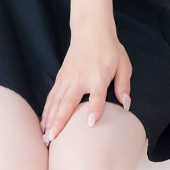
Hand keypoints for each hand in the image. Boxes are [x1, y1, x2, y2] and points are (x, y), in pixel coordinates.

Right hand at [40, 21, 131, 145]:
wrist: (91, 30)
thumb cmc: (109, 48)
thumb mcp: (123, 64)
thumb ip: (124, 85)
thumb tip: (126, 104)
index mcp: (98, 76)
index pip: (96, 96)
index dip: (94, 109)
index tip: (90, 124)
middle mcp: (80, 78)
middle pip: (68, 102)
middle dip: (60, 121)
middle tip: (53, 139)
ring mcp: (68, 78)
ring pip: (56, 101)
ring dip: (50, 119)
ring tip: (45, 137)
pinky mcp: (61, 77)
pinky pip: (52, 96)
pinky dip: (47, 110)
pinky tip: (43, 122)